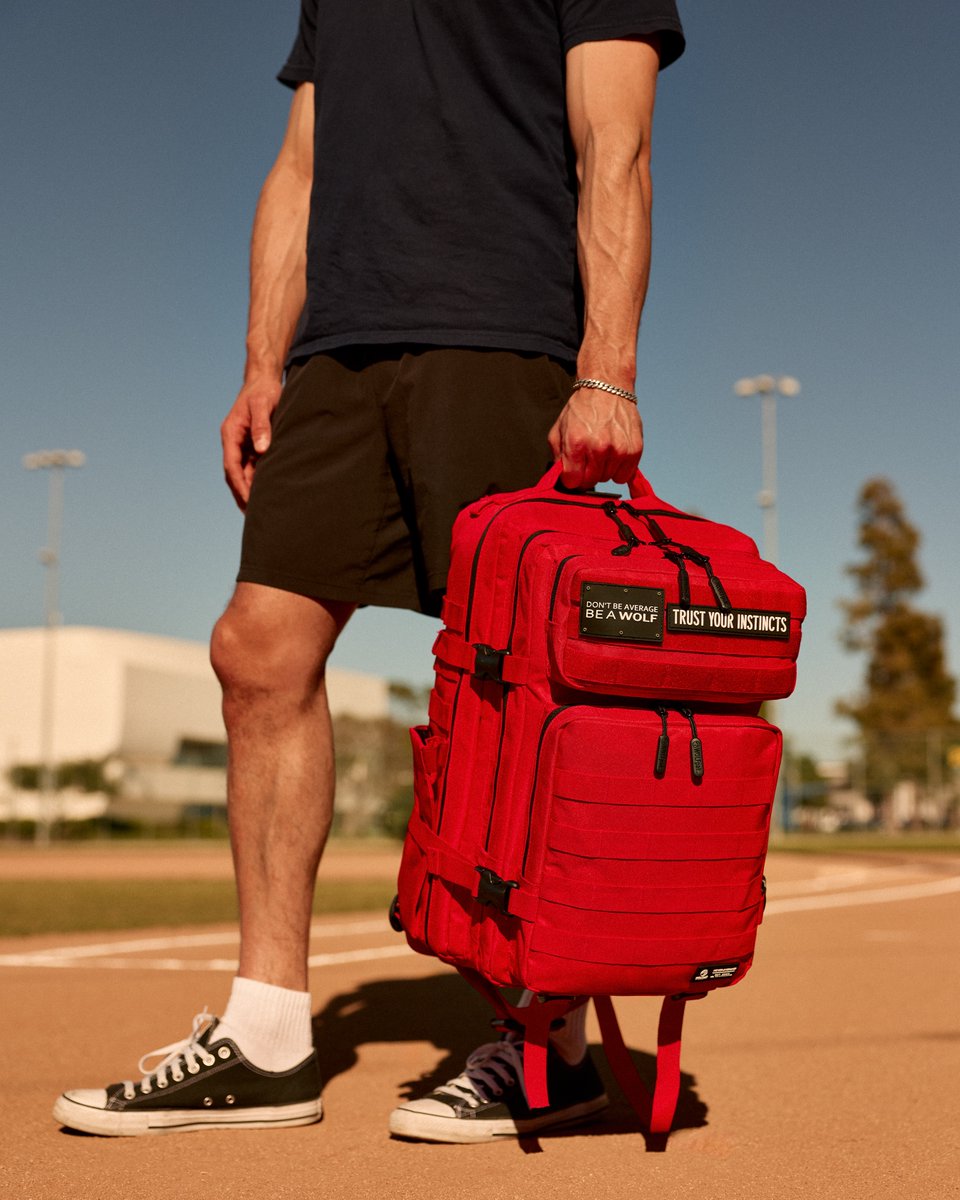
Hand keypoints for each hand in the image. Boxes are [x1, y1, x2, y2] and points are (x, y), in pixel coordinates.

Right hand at [220, 376, 282, 510]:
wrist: (264, 379)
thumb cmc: (264, 390)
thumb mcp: (263, 405)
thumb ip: (262, 426)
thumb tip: (262, 449)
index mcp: (231, 434)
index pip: (232, 466)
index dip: (239, 486)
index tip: (249, 502)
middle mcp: (234, 442)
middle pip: (235, 474)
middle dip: (242, 494)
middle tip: (254, 516)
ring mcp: (242, 444)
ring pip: (244, 472)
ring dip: (250, 490)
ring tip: (261, 510)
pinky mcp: (252, 444)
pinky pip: (253, 466)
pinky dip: (258, 480)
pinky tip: (268, 493)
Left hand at [547, 388, 643, 488]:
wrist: (607, 387)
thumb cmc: (582, 408)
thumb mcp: (559, 429)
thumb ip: (557, 456)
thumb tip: (561, 478)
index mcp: (577, 442)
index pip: (573, 481)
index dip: (571, 478)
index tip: (574, 472)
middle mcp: (599, 447)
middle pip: (591, 482)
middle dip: (586, 474)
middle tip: (588, 459)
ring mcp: (619, 450)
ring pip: (607, 479)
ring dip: (603, 470)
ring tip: (602, 452)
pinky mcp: (634, 450)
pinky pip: (624, 475)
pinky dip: (619, 469)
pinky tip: (614, 454)